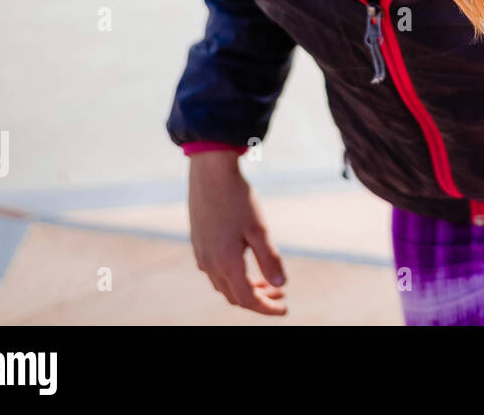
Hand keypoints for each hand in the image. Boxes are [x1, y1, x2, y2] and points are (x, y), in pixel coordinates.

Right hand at [188, 151, 288, 315]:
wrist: (210, 173)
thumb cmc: (238, 199)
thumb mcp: (259, 229)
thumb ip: (269, 259)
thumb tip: (281, 285)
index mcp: (226, 263)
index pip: (248, 299)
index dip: (267, 309)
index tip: (285, 309)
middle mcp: (209, 264)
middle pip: (235, 296)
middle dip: (259, 299)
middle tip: (281, 295)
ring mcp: (201, 254)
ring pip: (224, 285)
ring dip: (246, 288)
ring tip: (268, 282)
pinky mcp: (198, 243)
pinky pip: (215, 272)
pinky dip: (233, 277)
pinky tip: (246, 265)